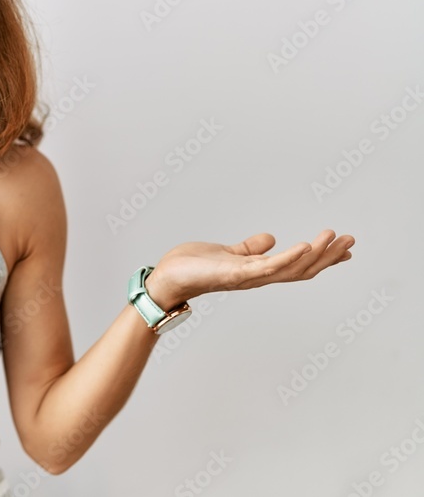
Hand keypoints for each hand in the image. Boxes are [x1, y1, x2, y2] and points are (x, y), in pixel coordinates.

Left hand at [146, 229, 354, 306]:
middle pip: (302, 270)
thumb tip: (271, 239)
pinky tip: (303, 246)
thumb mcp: (227, 253)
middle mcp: (257, 277)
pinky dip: (287, 258)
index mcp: (257, 271)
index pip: (297, 266)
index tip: (345, 247)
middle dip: (328, 256)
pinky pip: (267, 267)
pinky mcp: (234, 273)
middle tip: (351, 240)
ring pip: (290, 268)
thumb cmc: (192, 268)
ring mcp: (247, 277)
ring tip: (335, 238)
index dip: (322, 258)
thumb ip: (249, 249)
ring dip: (315, 254)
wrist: (166, 279)